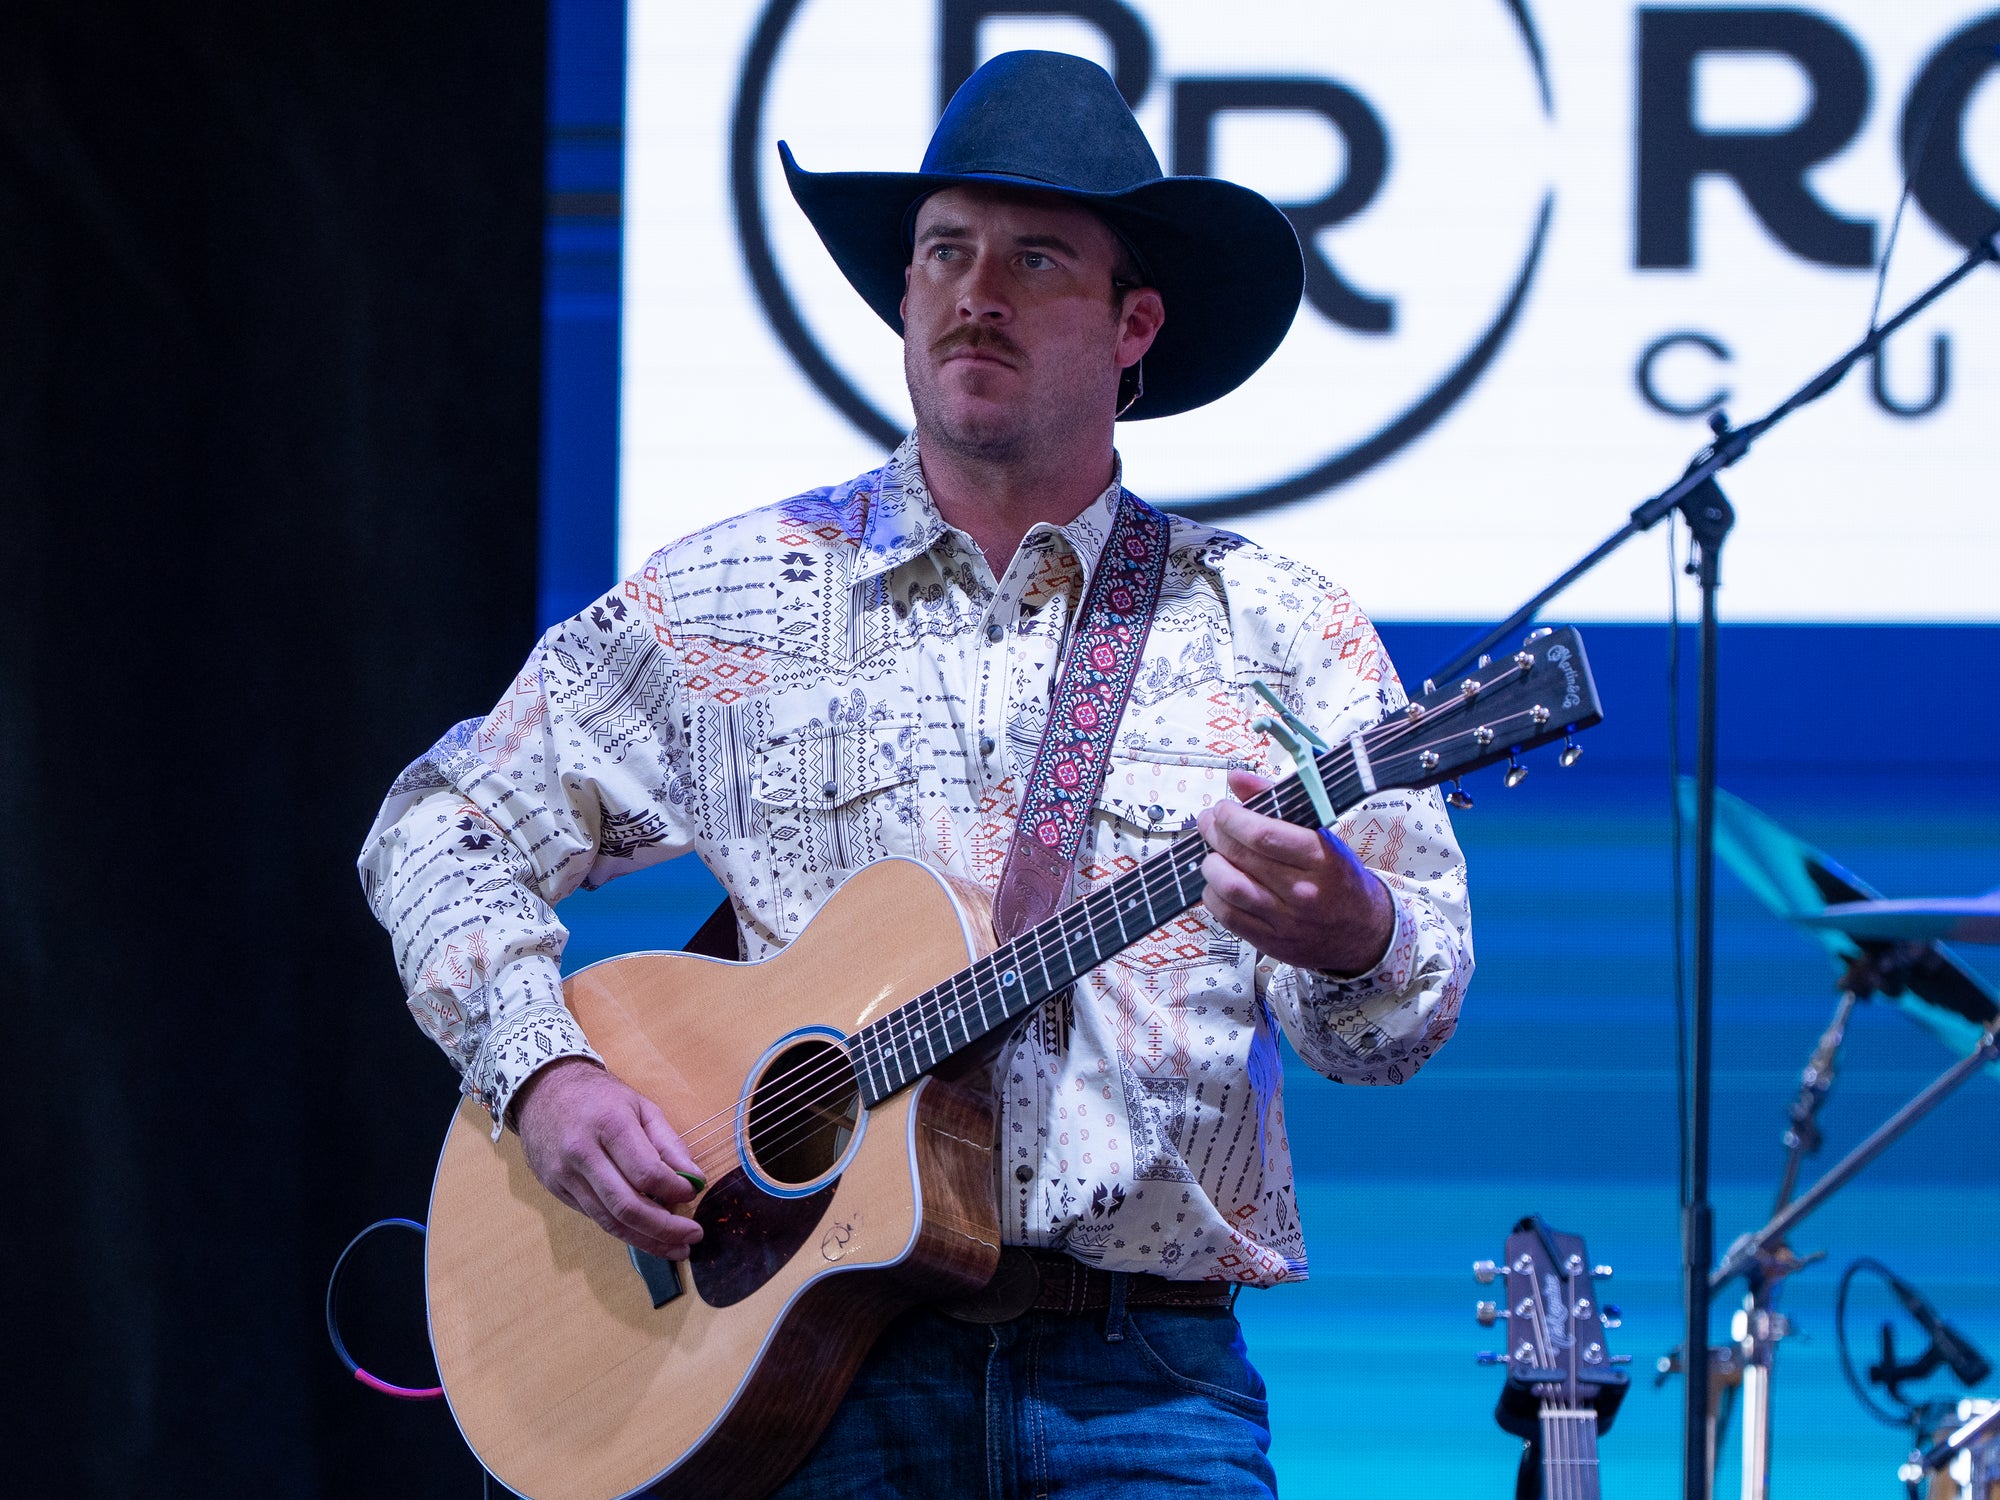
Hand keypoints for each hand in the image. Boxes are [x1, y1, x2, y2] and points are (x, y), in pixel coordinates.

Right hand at [512, 1057, 705, 1259]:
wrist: (543, 1089)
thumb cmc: (599, 1096)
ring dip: (646, 1240)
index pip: (647, 1172)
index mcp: (609, 1125)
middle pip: (626, 1206)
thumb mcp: (641, 1107)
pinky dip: (622, 1229)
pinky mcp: (555, 1189)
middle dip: (664, 1229)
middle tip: (692, 1238)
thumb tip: (695, 1179)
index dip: (674, 1190)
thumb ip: (669, 1143)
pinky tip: (645, 1233)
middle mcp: (582, 1153)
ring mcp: (564, 1175)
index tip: (693, 1193)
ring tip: (675, 1248)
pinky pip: (594, 1216)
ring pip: (608, 1221)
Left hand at [1196, 768, 1395, 975]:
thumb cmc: (1338, 877)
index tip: (1222, 809)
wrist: (1362, 931)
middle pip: (1242, 857)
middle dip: (1215, 834)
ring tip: (1213, 855)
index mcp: (1321, 857)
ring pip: (1230, 888)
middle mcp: (1304, 890)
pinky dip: (1214, 895)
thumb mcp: (1321, 834)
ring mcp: (1287, 919)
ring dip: (1211, 866)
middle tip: (1209, 824)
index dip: (1232, 818)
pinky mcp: (1272, 941)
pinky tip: (1218, 884)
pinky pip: (1228, 916)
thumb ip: (1277, 802)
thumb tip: (1238, 779)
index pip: (1263, 834)